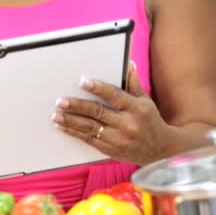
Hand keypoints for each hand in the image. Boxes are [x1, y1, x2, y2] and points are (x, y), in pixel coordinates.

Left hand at [51, 62, 171, 165]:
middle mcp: (127, 124)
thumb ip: (133, 83)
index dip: (97, 88)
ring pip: (90, 128)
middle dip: (76, 106)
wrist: (160, 150)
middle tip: (60, 101)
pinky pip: (89, 140)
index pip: (114, 95)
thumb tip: (127, 63)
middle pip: (97, 112)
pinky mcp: (111, 150)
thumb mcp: (145, 101)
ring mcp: (118, 139)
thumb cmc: (150, 120)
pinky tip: (63, 127)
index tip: (82, 81)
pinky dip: (74, 133)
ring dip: (70, 121)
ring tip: (55, 115)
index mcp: (136, 108)